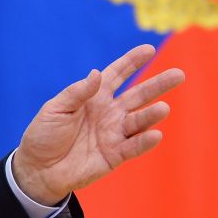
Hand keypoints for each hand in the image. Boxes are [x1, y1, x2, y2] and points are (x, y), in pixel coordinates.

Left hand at [11, 44, 184, 205]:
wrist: (38, 168)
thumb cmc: (44, 135)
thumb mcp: (55, 109)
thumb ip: (77, 93)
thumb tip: (96, 74)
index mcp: (94, 97)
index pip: (117, 75)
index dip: (132, 62)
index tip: (149, 49)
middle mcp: (109, 112)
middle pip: (137, 95)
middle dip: (157, 84)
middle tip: (179, 74)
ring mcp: (114, 133)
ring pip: (139, 120)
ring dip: (151, 115)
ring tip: (163, 108)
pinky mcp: (115, 155)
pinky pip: (133, 146)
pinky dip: (144, 141)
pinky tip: (155, 134)